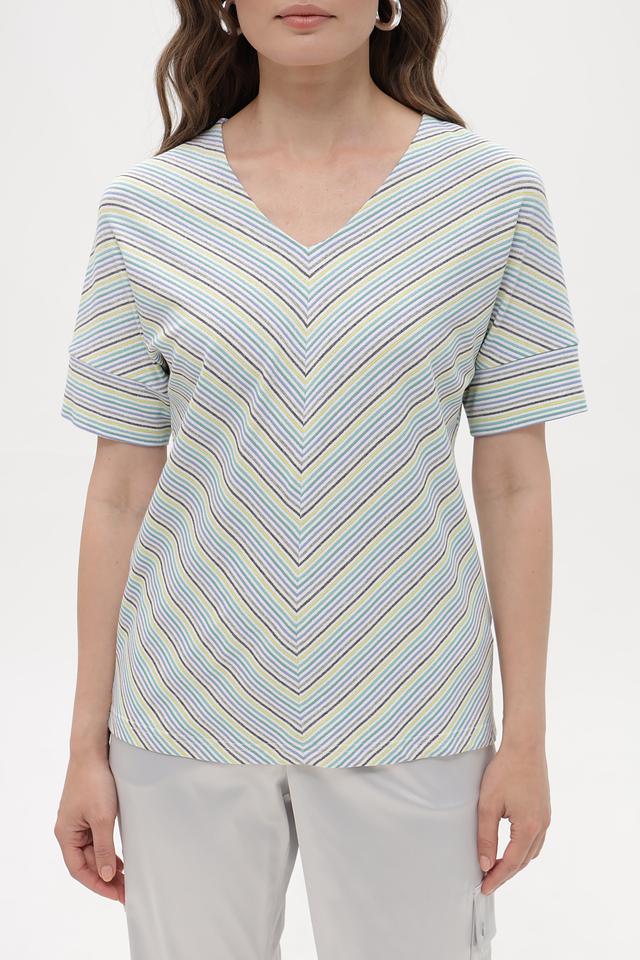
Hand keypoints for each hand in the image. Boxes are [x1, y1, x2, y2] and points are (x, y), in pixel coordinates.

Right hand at [54, 752, 124, 903]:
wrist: (93, 751)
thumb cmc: (94, 782)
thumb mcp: (102, 819)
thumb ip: (104, 849)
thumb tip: (105, 875)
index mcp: (66, 834)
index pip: (79, 870)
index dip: (97, 885)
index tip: (116, 895)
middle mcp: (69, 830)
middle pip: (87, 862)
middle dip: (106, 877)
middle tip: (127, 890)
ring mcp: (78, 821)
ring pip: (93, 851)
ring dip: (108, 865)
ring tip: (127, 879)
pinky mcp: (88, 813)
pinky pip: (97, 838)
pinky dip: (108, 850)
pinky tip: (121, 859)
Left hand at [476, 742, 550, 893]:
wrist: (525, 745)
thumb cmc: (505, 770)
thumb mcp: (488, 804)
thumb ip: (485, 836)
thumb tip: (485, 864)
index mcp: (528, 827)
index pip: (511, 863)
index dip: (496, 878)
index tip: (483, 889)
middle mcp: (541, 826)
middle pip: (523, 861)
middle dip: (505, 873)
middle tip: (487, 882)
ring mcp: (545, 818)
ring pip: (531, 851)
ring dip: (515, 862)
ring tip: (496, 868)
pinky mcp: (544, 810)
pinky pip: (535, 839)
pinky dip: (522, 849)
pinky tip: (511, 848)